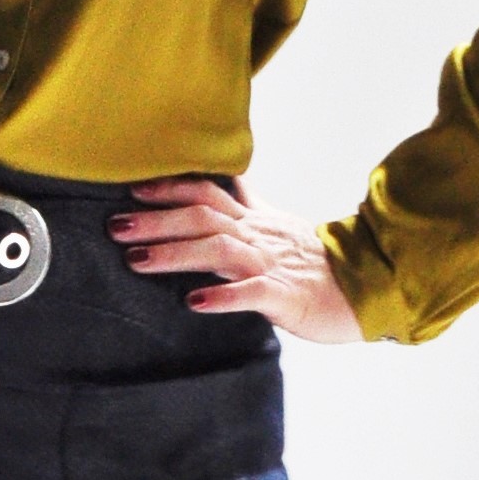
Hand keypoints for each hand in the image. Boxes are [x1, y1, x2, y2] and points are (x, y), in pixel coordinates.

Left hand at [110, 175, 365, 343]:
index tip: (131, 190)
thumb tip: (229, 178)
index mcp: (253, 220)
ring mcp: (270, 264)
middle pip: (202, 217)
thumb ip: (248, 205)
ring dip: (175, 253)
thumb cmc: (314, 262)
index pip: (206, 192)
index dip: (168, 188)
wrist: (364, 289)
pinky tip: (194, 301)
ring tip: (137, 261)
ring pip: (219, 250)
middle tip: (115, 226)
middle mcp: (257, 236)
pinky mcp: (285, 296)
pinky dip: (222, 296)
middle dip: (156, 220)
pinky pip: (252, 293)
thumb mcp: (278, 225)